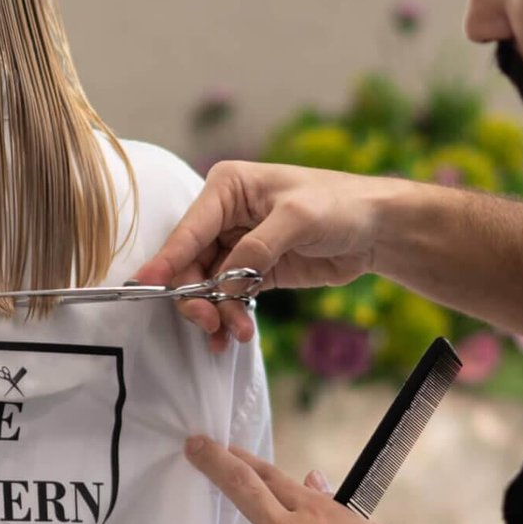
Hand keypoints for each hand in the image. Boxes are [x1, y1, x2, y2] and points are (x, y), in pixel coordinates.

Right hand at [134, 160, 388, 351]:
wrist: (377, 228)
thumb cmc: (340, 205)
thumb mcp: (298, 218)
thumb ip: (258, 248)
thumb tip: (224, 281)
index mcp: (227, 188)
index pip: (189, 229)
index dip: (167, 259)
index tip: (145, 284)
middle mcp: (225, 216)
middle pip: (190, 264)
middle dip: (196, 297)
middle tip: (210, 324)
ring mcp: (238, 246)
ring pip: (207, 287)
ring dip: (217, 314)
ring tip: (236, 335)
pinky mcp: (254, 272)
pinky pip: (229, 299)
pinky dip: (229, 318)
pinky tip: (237, 335)